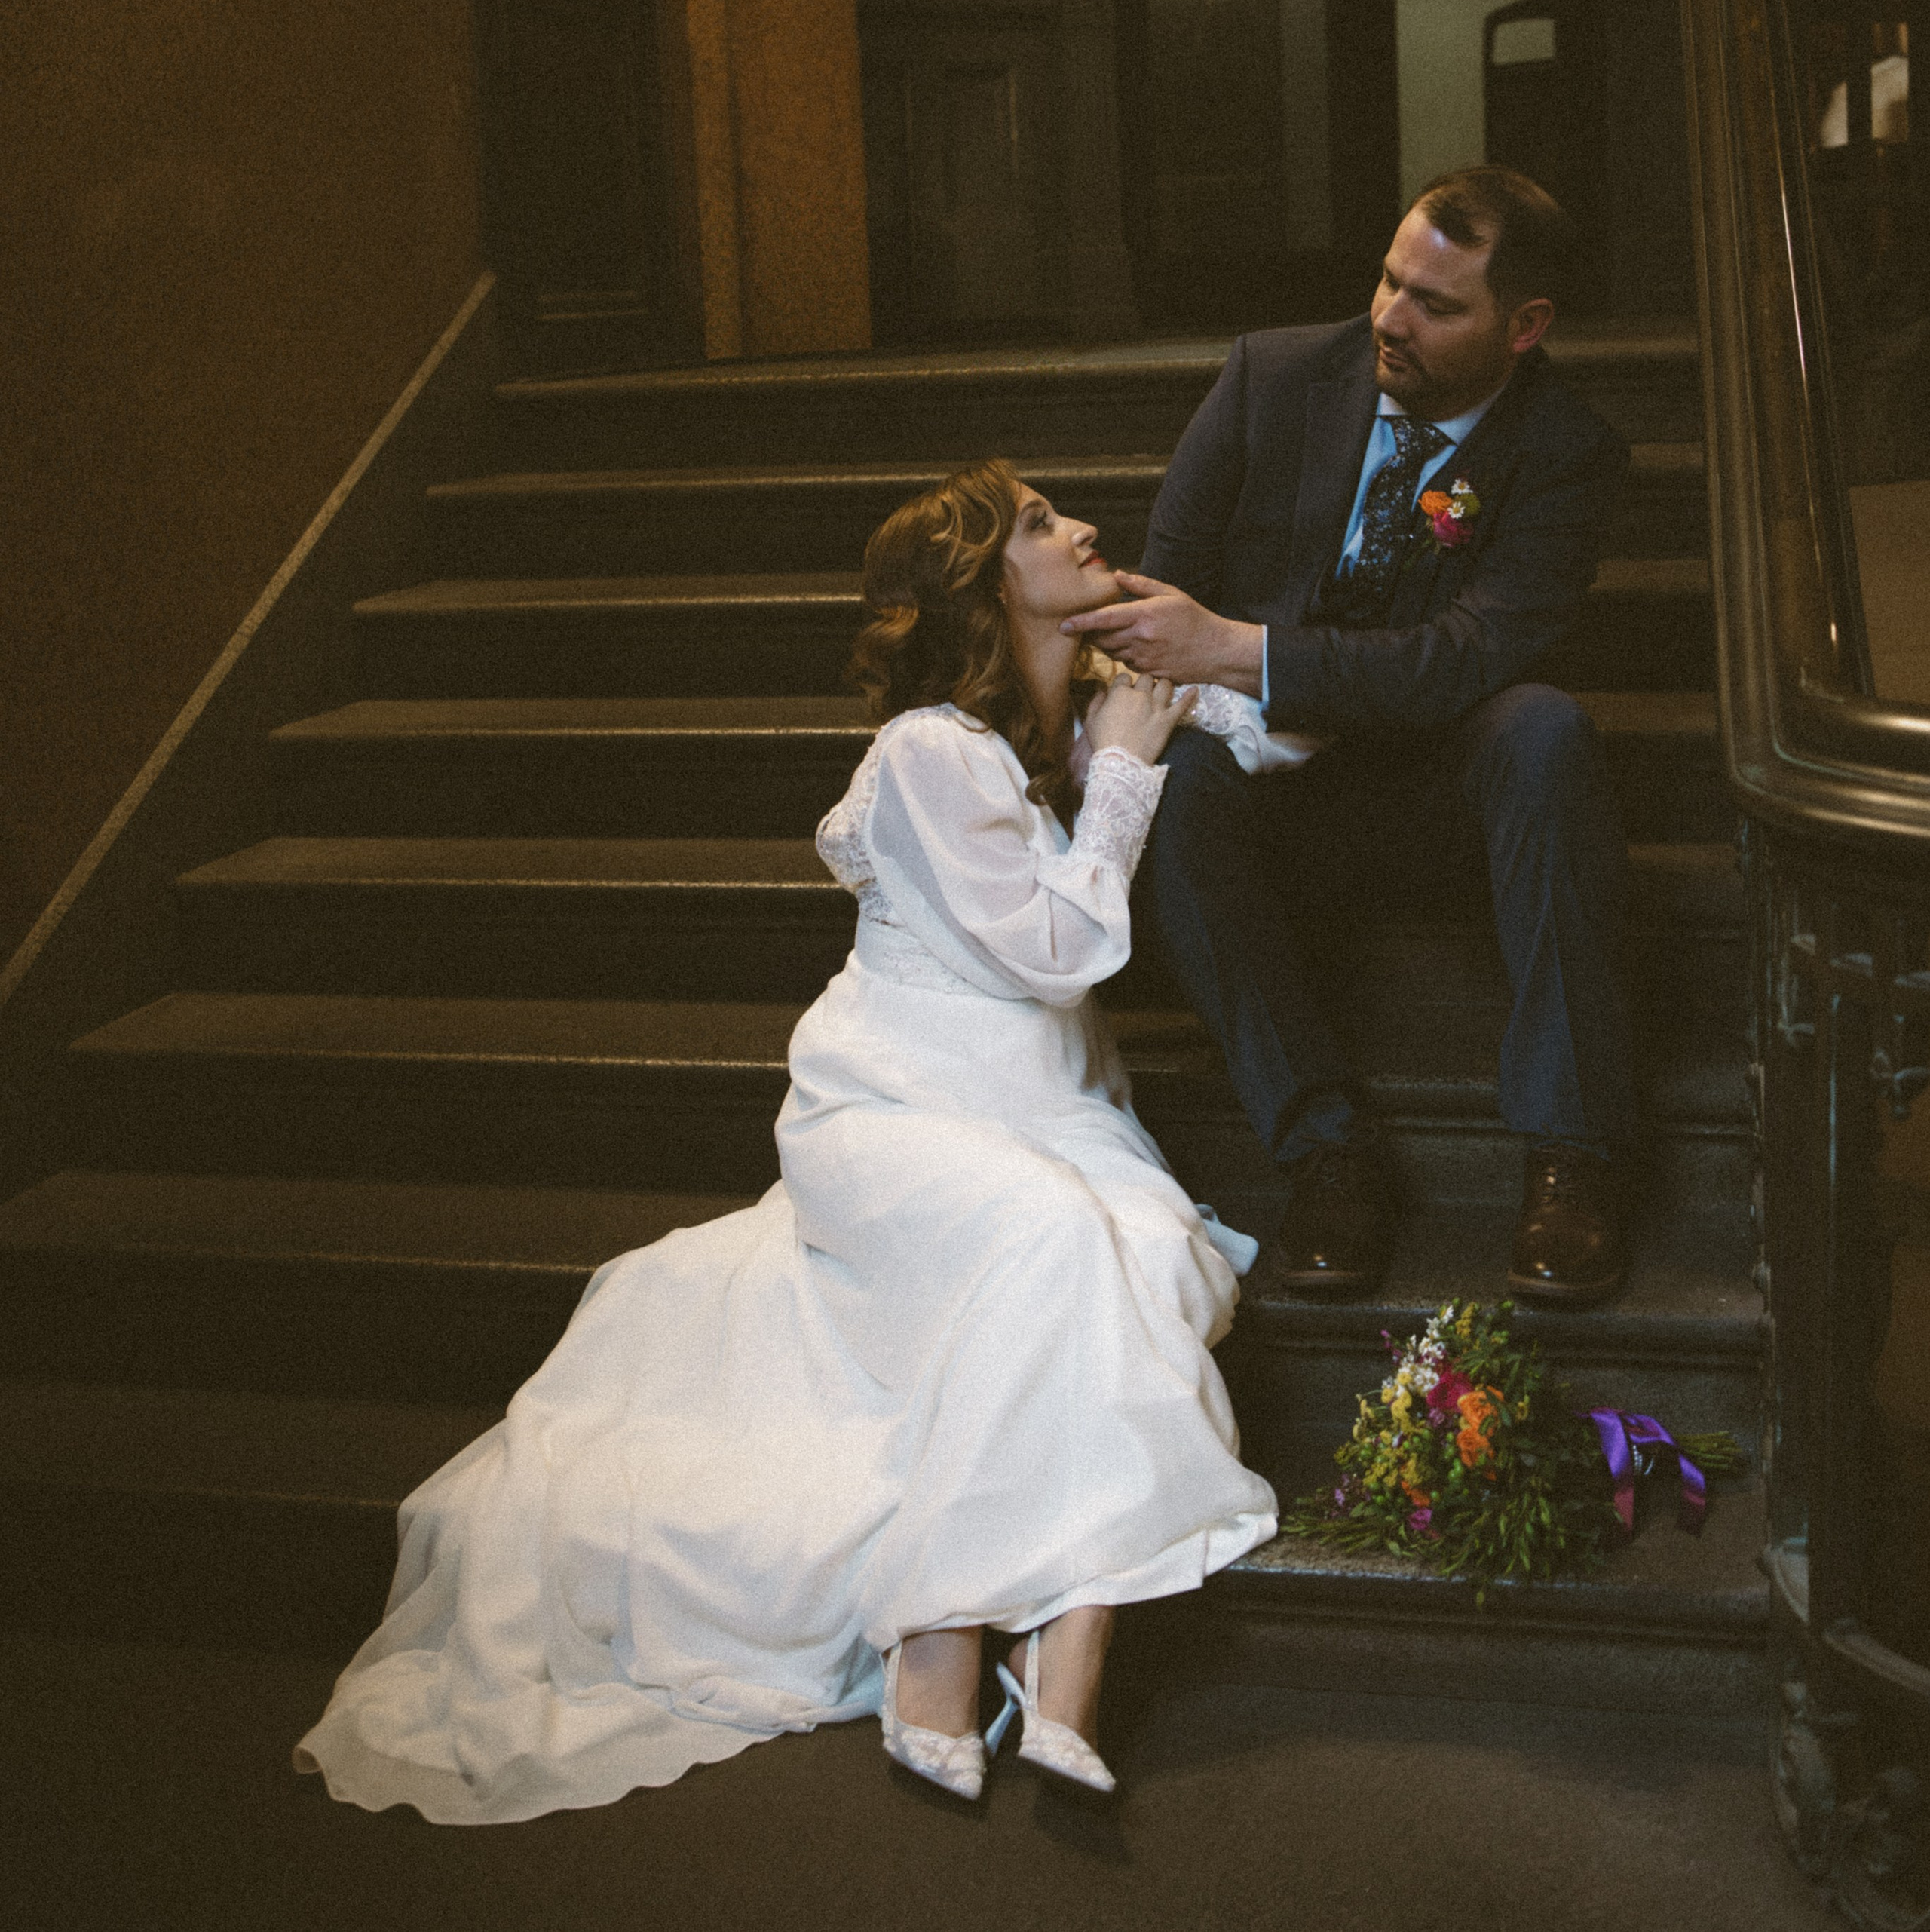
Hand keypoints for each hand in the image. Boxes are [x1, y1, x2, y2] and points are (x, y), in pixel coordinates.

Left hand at [1062, 571, 1262, 694]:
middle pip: (1102, 639)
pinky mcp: (1149, 672)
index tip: (1064, 624)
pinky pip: (1126, 664)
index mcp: (1144, 615)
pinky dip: (1123, 655)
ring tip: (1113, 635)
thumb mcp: (1171, 594)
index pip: (1104, 619)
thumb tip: (1117, 576)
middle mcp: (1141, 638)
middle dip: (1092, 634)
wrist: (1216, 651)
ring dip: (1107, 645)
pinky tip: (1134, 647)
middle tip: (1087, 628)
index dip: (1081, 622)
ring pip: (1112, 653)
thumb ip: (1141, 585)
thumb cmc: (1194, 619)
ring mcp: (1144, 658)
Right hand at [1083, 670, 1196, 765]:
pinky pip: (1182, 705)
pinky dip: (1189, 697)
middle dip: (1144, 683)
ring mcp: (1156, 707)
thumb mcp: (1091, 721)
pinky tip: (1194, 691)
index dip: (1124, 684)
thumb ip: (1096, 701)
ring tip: (1161, 691)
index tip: (1123, 691)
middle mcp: (1140, 695)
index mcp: (1120, 693)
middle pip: (1146, 678)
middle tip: (1142, 693)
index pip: (1124, 677)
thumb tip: (1101, 690)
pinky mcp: (1168, 720)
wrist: (1120, 763)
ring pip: (1165, 685)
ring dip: (1163, 686)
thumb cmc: (1103, 742)